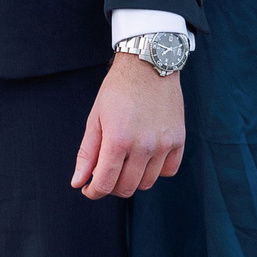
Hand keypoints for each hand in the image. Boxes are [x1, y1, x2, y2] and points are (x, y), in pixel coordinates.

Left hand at [70, 52, 185, 199]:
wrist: (148, 65)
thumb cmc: (118, 89)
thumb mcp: (95, 118)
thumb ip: (87, 153)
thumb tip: (78, 182)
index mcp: (118, 140)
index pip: (105, 183)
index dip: (93, 191)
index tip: (89, 187)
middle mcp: (143, 146)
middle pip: (127, 188)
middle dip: (111, 187)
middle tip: (106, 173)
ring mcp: (163, 144)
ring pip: (147, 182)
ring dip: (133, 179)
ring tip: (126, 163)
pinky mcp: (178, 140)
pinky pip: (169, 171)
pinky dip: (157, 170)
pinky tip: (147, 158)